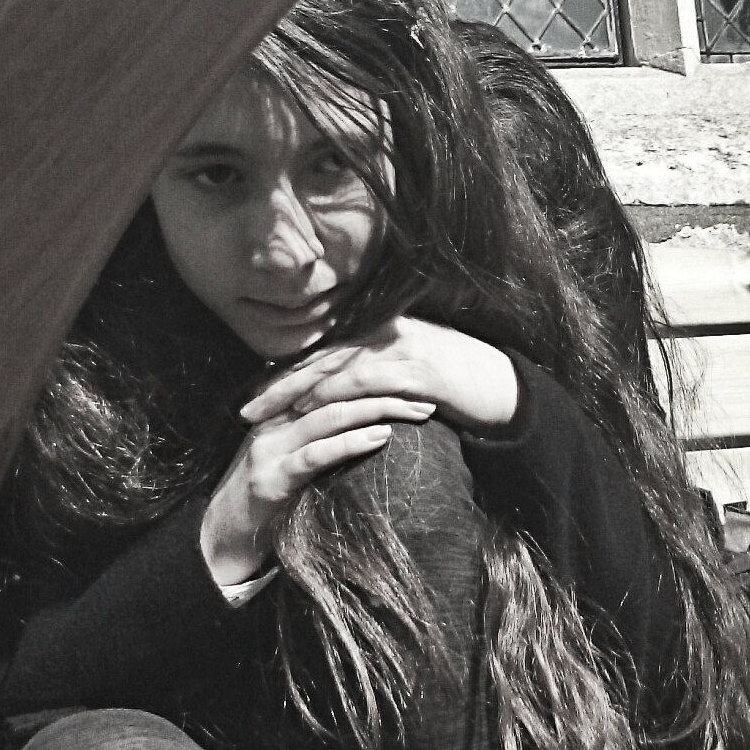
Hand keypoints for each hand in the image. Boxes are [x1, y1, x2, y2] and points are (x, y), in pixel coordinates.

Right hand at [200, 318, 518, 587]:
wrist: (219, 541)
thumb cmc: (264, 505)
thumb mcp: (294, 464)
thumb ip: (321, 444)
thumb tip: (372, 433)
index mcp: (281, 413)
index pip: (332, 383)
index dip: (373, 378)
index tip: (415, 381)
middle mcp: (274, 422)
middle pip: (336, 392)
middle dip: (385, 390)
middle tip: (429, 394)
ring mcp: (270, 448)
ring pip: (329, 415)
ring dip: (378, 411)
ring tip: (415, 412)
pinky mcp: (270, 478)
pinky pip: (316, 454)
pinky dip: (350, 443)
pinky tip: (380, 438)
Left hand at [239, 315, 519, 438]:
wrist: (505, 387)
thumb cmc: (457, 386)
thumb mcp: (409, 378)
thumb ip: (376, 382)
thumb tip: (341, 401)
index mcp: (378, 334)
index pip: (321, 355)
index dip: (284, 375)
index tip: (253, 398)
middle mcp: (384, 334)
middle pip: (318, 358)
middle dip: (278, 385)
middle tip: (245, 410)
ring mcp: (400, 349)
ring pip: (336, 368)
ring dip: (298, 392)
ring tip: (268, 415)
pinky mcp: (416, 371)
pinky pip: (368, 381)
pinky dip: (339, 393)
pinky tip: (315, 408)